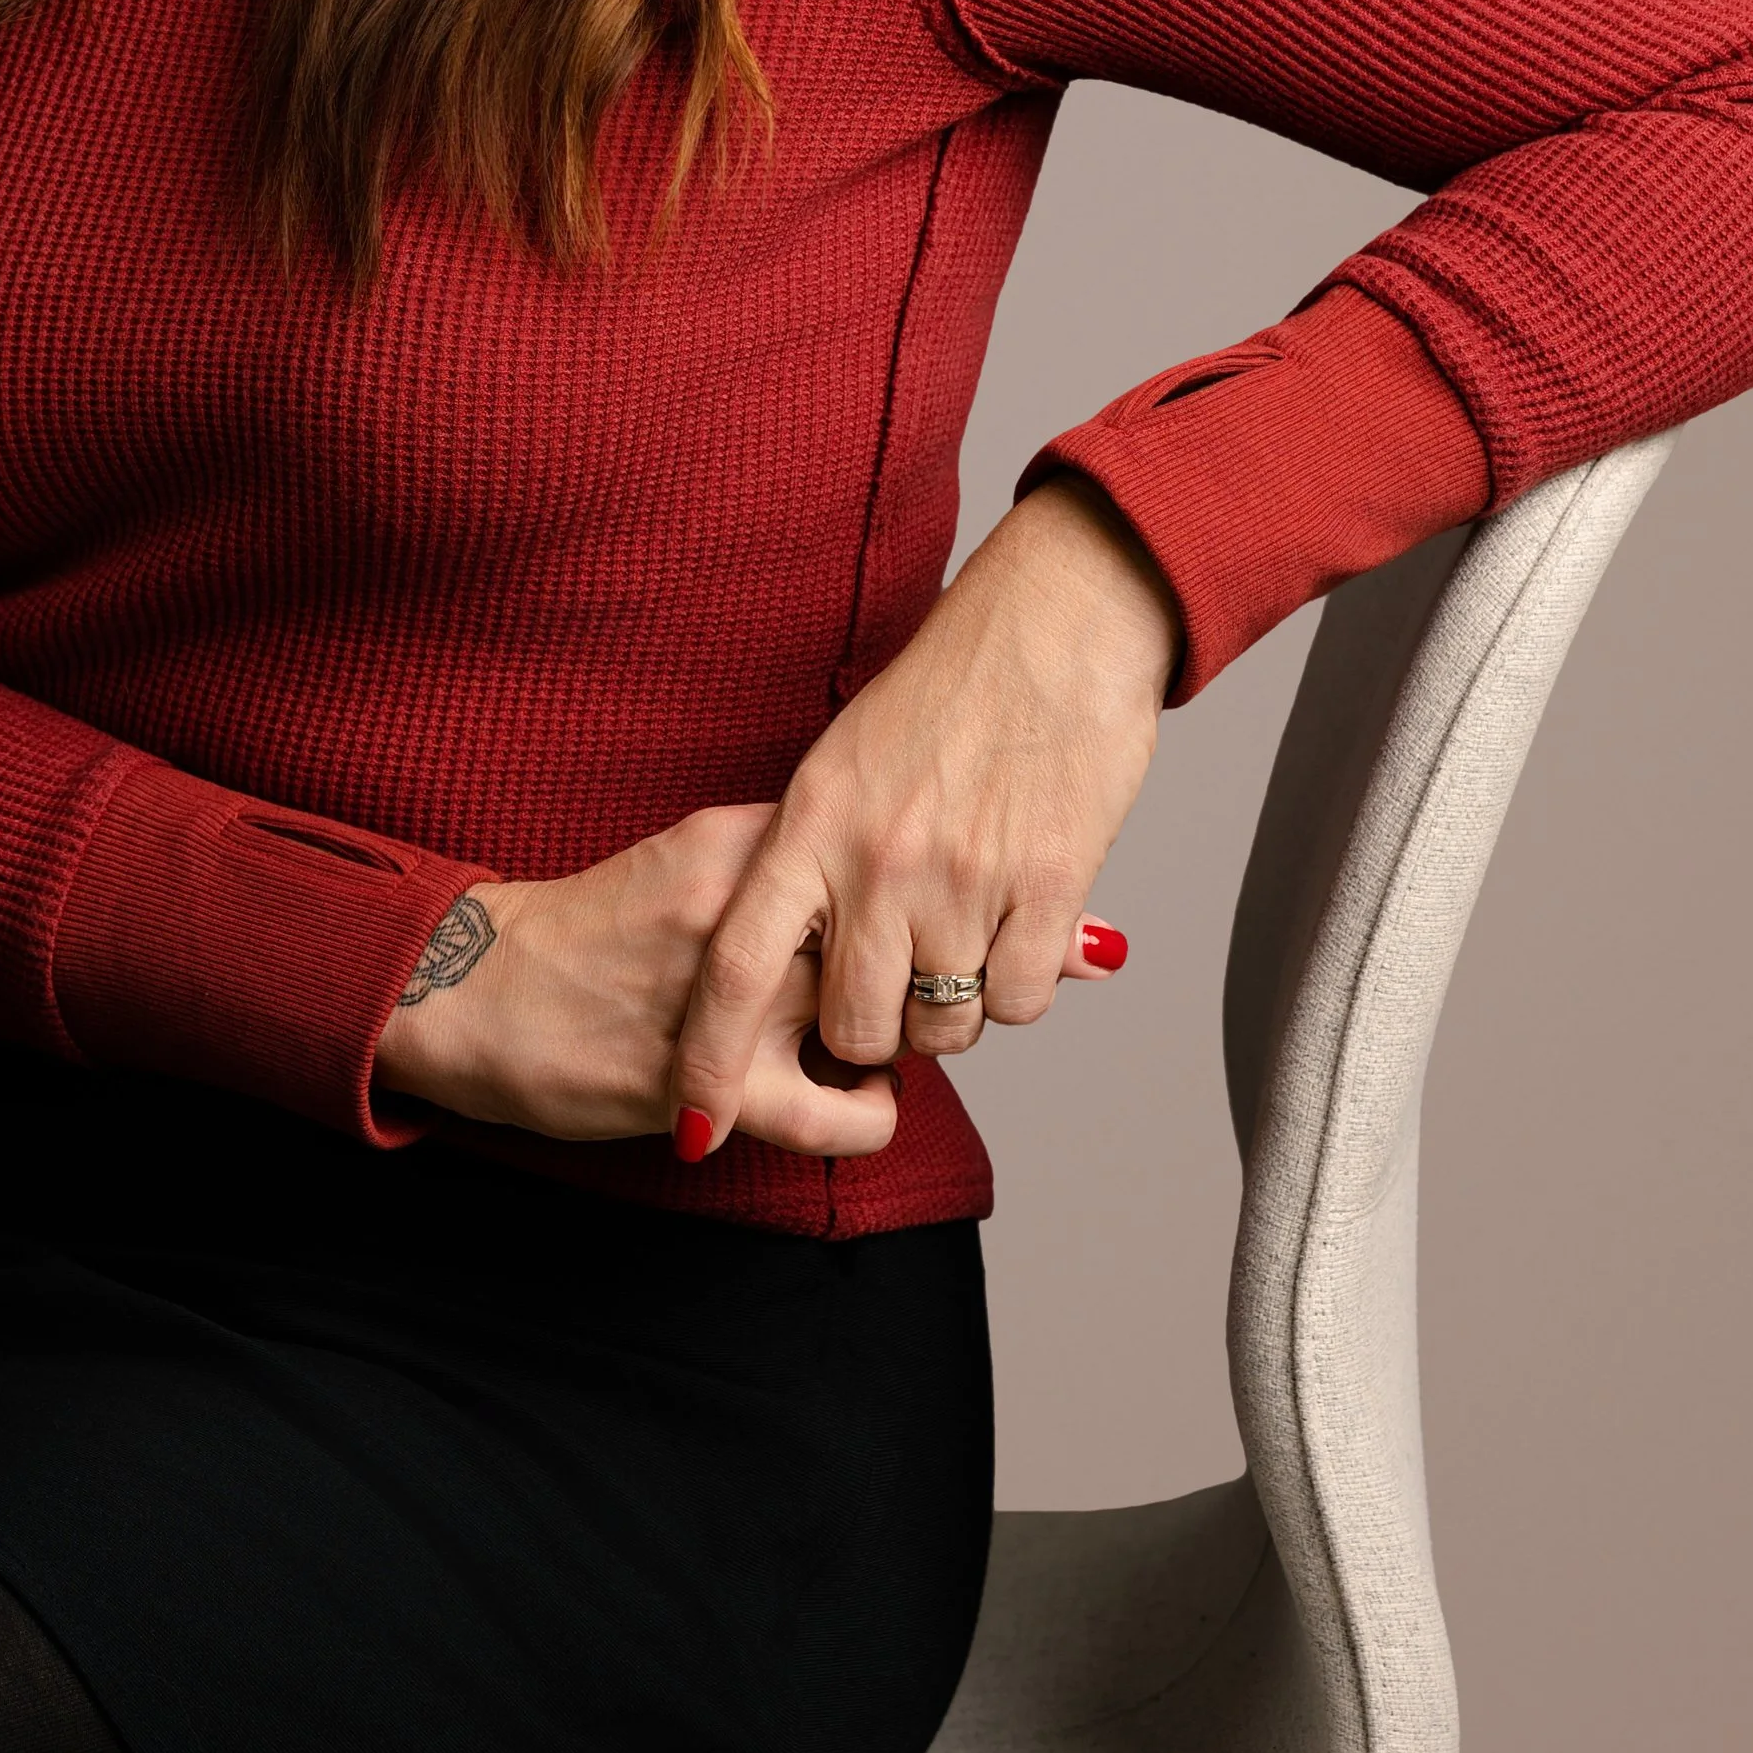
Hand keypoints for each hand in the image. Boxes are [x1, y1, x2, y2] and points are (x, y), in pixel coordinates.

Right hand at [372, 800, 902, 1156]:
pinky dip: (872, 1115)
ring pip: (872, 1015)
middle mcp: (741, 908)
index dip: (900, 895)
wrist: (478, 989)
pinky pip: (836, 1111)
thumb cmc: (590, 932)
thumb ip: (778, 862)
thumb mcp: (687, 858)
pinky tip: (865, 1102)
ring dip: (894, 1037)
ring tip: (881, 1043)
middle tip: (904, 989)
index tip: (902, 918)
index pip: (870, 857)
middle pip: (884, 933)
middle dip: (907, 967)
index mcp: (736, 842)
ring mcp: (728, 995)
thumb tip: (882, 884)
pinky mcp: (712, 1080)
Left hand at [671, 478, 1178, 1152]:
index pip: (737, 969)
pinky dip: (1019, 988)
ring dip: (952, 1011)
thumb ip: (816, 860)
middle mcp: (878, 858)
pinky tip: (1019, 929)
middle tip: (897, 990)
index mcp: (810, 821)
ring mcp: (964, 875)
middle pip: (854, 1027)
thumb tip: (795, 960)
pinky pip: (1019, 1001)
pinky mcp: (1050, 886)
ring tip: (965, 940)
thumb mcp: (846, 763)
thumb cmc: (949, 689)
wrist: (1057, 625)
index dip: (709, 1061)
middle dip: (872, 1033)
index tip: (696, 1127)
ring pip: (944, 1027)